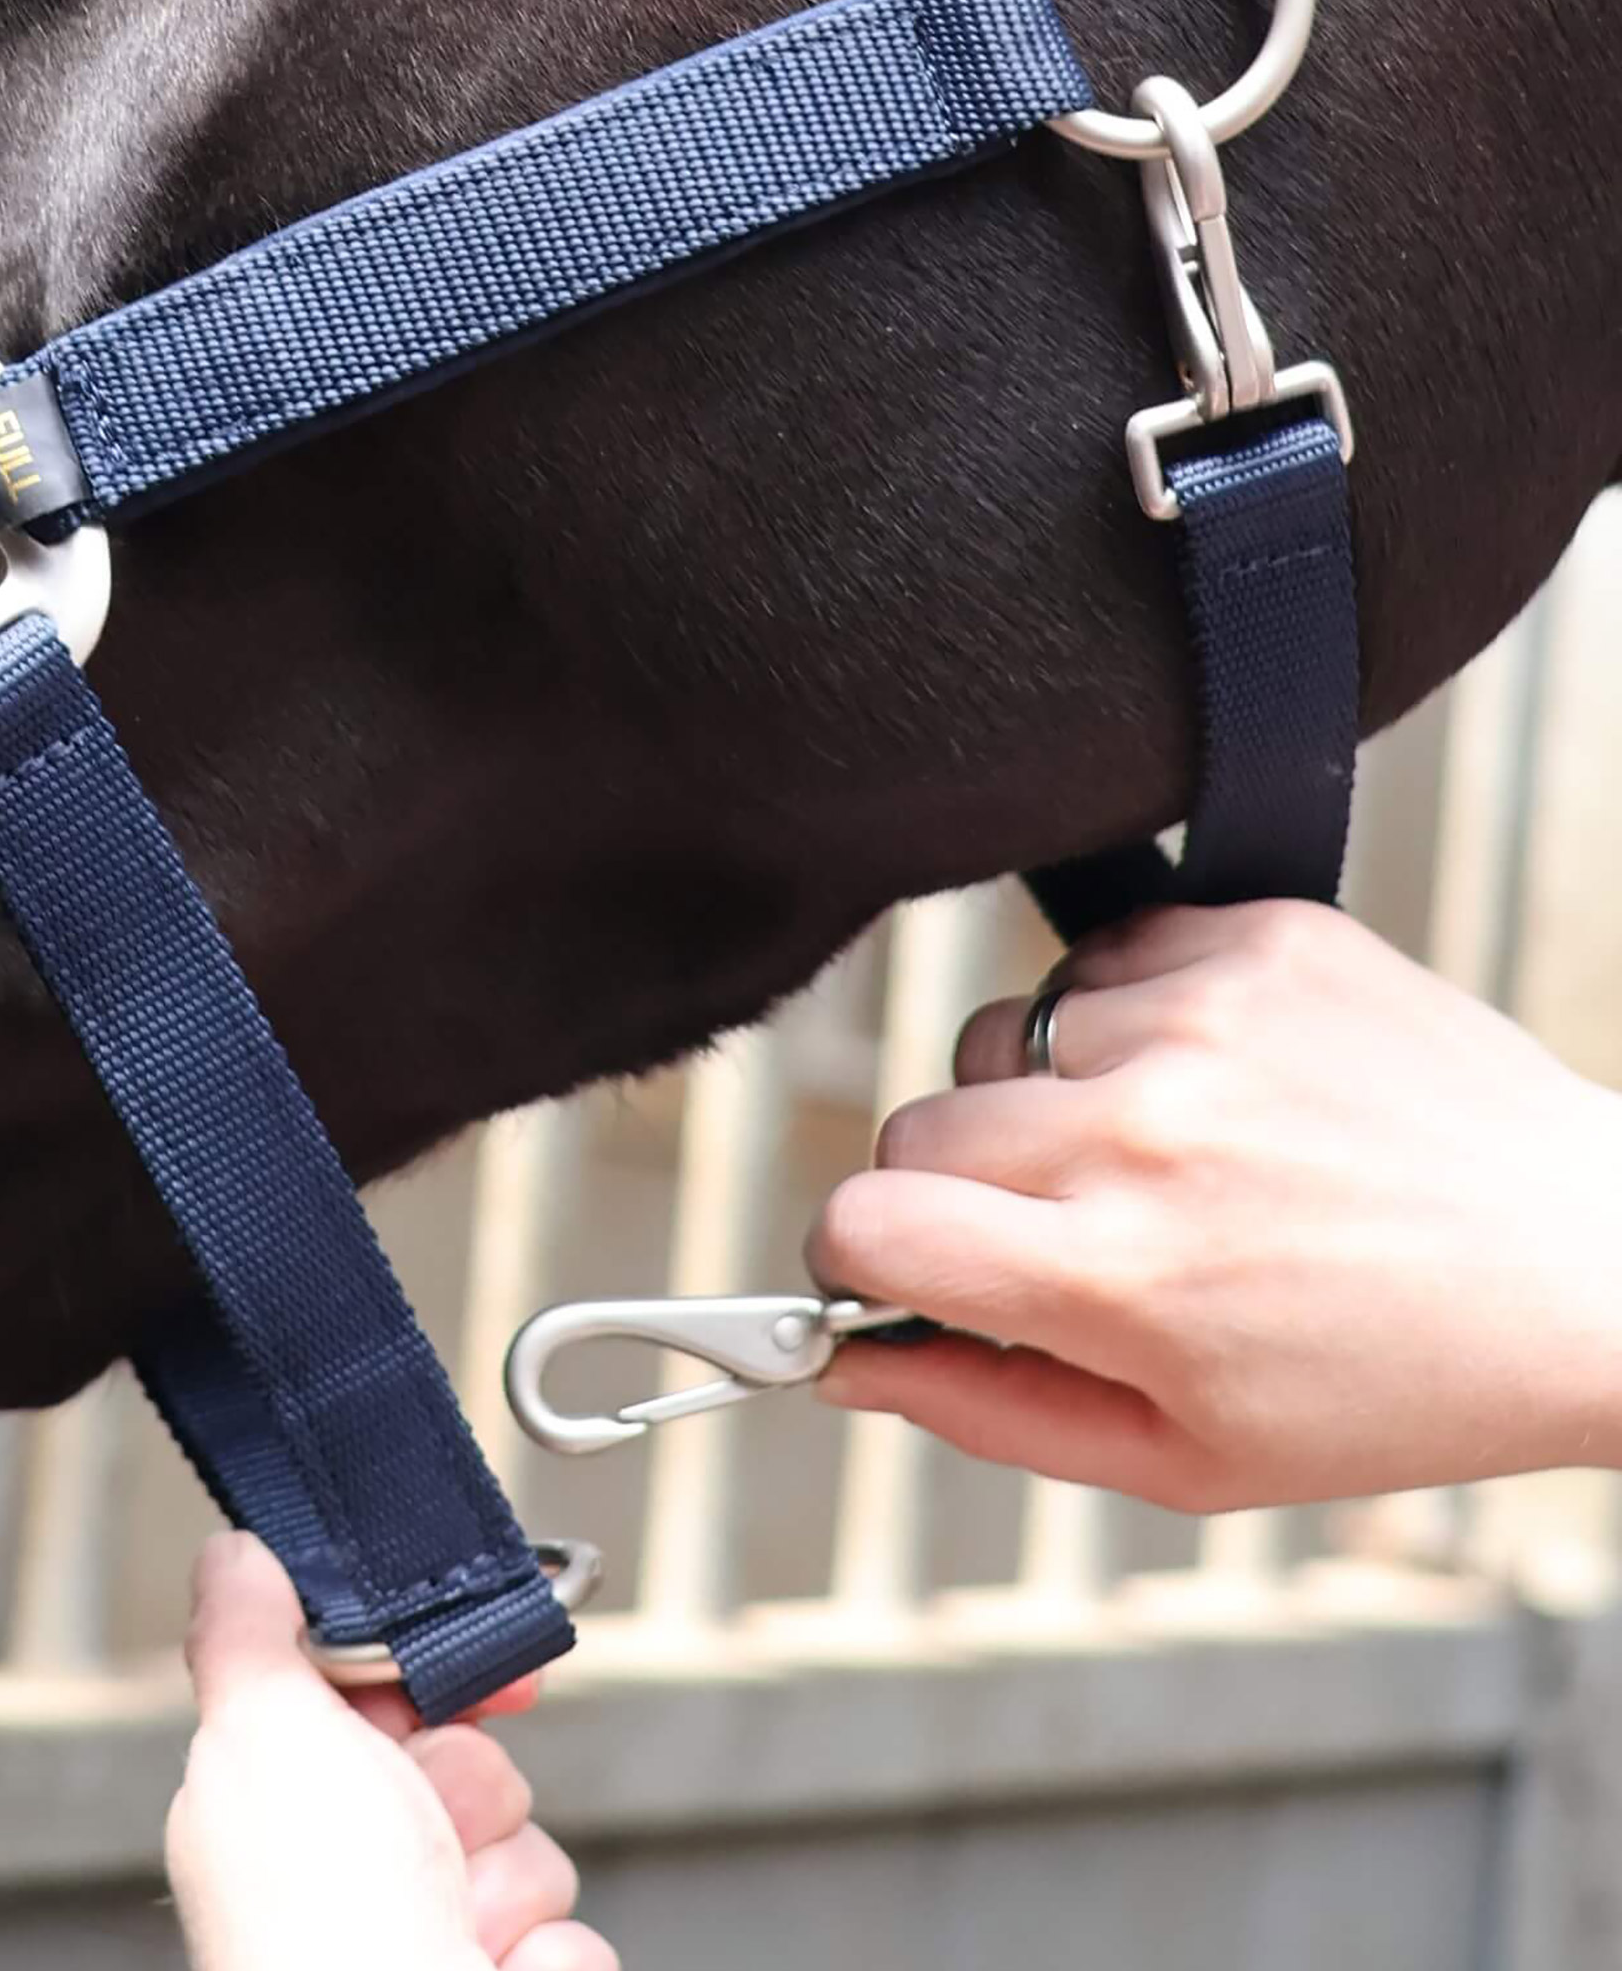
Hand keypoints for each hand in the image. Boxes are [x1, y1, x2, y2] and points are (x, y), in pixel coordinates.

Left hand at [168, 1532, 615, 1970]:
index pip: (389, 1693)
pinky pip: (574, 1936)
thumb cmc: (313, 1929)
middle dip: (471, 1791)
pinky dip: (543, 1961)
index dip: (435, 1677)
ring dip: (506, 1885)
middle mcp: (355, 1871)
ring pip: (530, 1849)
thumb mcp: (261, 1737)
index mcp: (287, 1800)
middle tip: (422, 1833)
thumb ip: (250, 1636)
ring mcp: (430, 1940)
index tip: (460, 1684)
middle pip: (474, 1763)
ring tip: (449, 1931)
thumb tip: (234, 1551)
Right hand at [811, 901, 1621, 1511]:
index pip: (866, 1222)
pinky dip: (1120, 1023)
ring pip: (1000, 1043)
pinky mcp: (1255, 939)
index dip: (857, 1257)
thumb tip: (852, 1365)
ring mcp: (1202, 1017)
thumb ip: (989, 1411)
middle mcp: (1147, 1129)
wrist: (1589, 1261)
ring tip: (1170, 1156)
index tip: (897, 1268)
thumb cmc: (1397, 1379)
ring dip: (1050, 1104)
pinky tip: (1210, 1083)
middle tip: (1058, 1231)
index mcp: (1121, 1276)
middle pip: (915, 1128)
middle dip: (953, 1191)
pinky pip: (1093, 965)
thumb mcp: (1187, 1460)